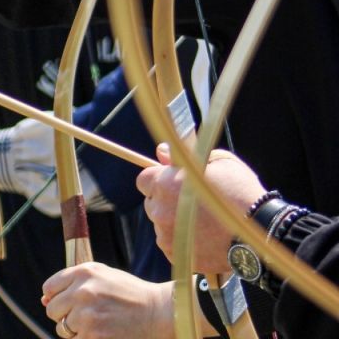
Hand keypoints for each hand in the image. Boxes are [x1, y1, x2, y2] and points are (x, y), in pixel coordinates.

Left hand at [42, 263, 173, 338]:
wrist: (159, 312)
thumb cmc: (129, 294)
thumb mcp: (103, 276)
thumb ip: (73, 282)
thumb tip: (44, 300)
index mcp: (84, 272)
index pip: (50, 288)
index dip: (56, 298)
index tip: (68, 304)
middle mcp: (83, 292)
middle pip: (52, 310)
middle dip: (64, 315)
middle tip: (85, 317)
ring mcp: (88, 315)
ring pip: (62, 329)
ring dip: (75, 331)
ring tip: (97, 325)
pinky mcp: (94, 335)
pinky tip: (100, 334)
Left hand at [136, 144, 266, 273]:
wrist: (262, 231)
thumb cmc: (241, 191)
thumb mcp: (218, 161)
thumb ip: (184, 156)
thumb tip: (161, 151)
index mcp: (165, 183)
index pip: (144, 180)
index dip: (158, 180)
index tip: (173, 183)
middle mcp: (160, 210)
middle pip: (152, 204)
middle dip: (166, 202)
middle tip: (192, 204)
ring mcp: (166, 235)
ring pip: (161, 226)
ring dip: (175, 223)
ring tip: (203, 224)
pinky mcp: (176, 254)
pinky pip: (172, 245)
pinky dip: (183, 242)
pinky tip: (203, 239)